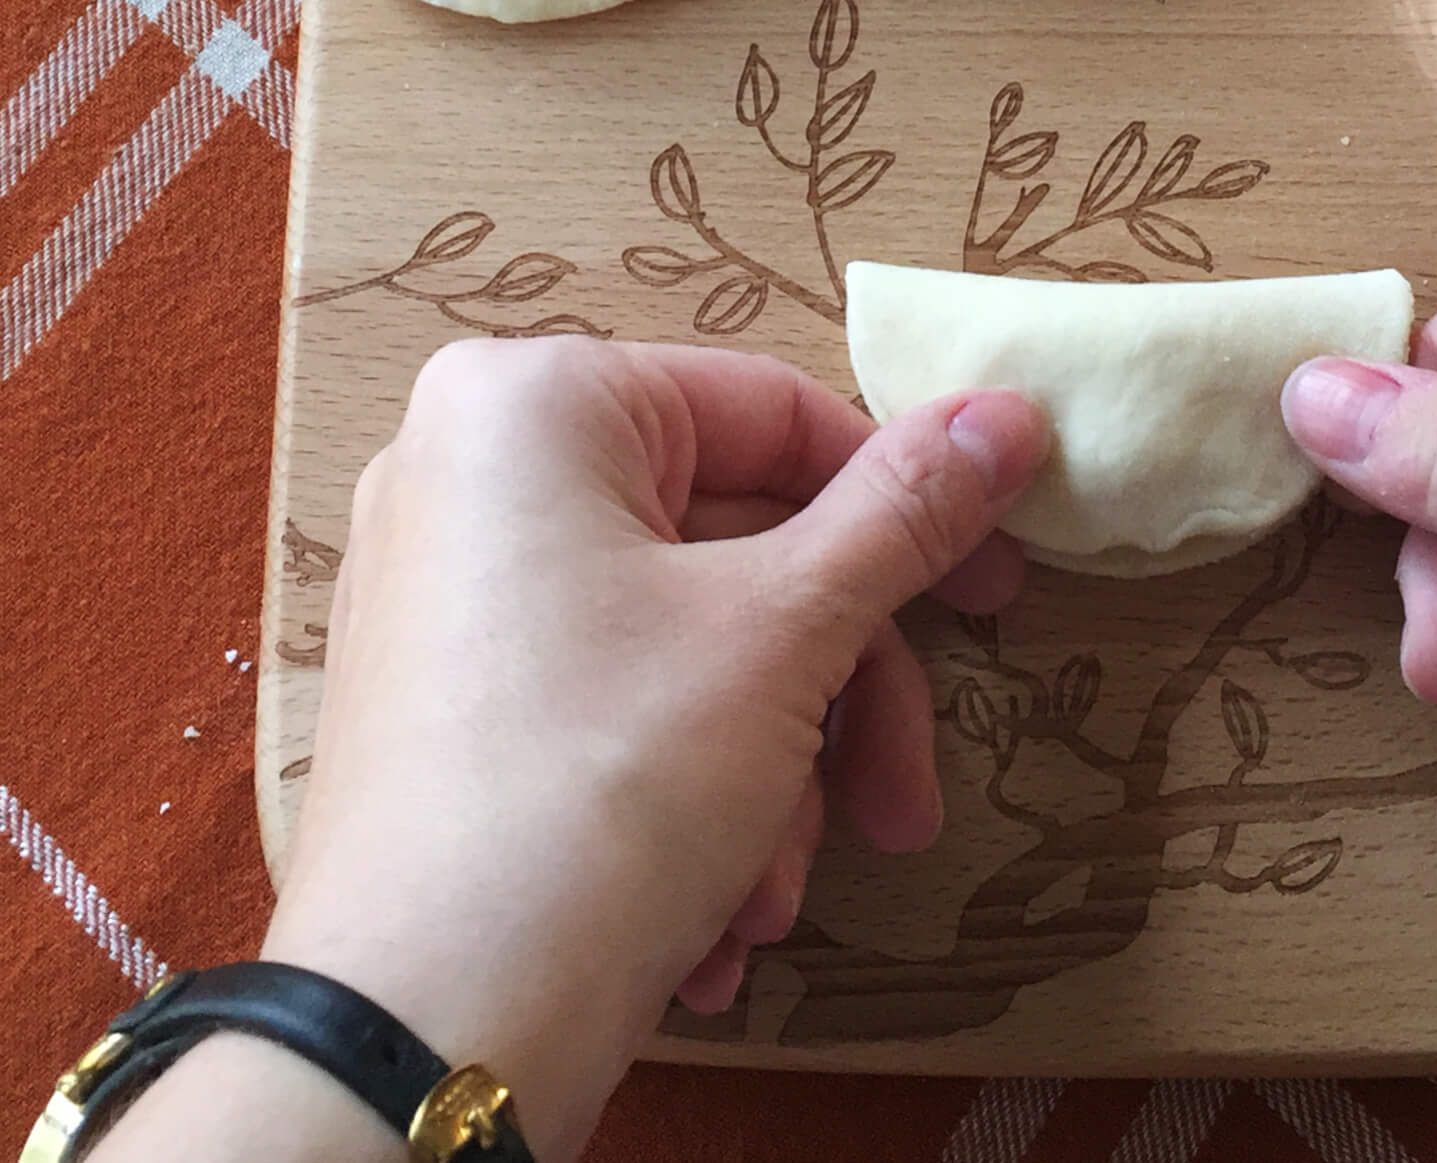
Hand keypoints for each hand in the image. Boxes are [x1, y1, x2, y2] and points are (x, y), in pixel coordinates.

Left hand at [262, 338, 1045, 1156]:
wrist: (420, 1038)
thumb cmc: (602, 786)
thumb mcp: (785, 633)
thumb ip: (906, 512)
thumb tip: (1008, 414)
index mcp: (536, 407)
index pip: (779, 414)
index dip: (908, 508)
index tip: (1001, 595)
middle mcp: (472, 476)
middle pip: (742, 548)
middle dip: (837, 701)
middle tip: (900, 804)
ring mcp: (450, 599)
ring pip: (693, 648)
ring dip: (774, 778)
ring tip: (776, 900)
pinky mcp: (449, 711)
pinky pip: (616, 711)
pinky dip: (693, 803)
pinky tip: (718, 918)